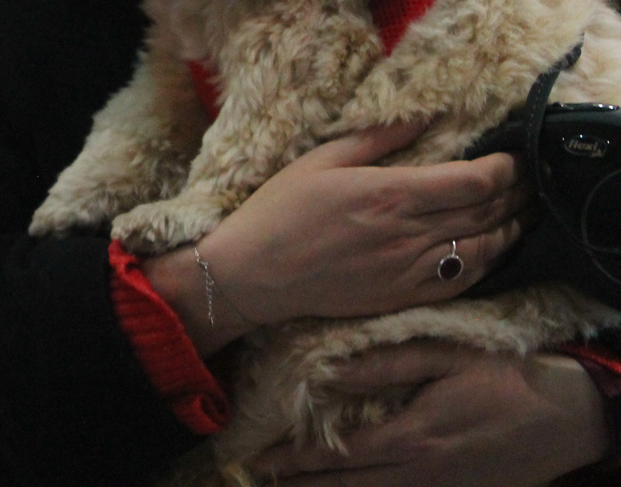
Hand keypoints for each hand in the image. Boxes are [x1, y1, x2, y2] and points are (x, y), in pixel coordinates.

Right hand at [143, 121, 523, 352]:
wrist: (255, 273)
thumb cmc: (279, 209)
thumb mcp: (321, 159)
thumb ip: (377, 137)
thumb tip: (423, 114)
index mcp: (389, 194)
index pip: (474, 182)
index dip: (505, 168)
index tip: (514, 155)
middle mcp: (407, 234)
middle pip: (487, 213)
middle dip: (517, 193)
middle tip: (528, 178)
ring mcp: (410, 270)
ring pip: (485, 249)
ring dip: (511, 227)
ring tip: (521, 210)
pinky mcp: (405, 296)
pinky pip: (463, 280)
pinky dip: (488, 261)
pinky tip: (492, 246)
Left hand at [247, 343, 608, 485]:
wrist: (574, 413)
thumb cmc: (507, 374)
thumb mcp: (443, 356)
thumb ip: (383, 365)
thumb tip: (328, 370)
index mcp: (411, 437)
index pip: (336, 456)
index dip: (292, 460)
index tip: (257, 459)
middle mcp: (422, 474)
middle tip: (261, 479)